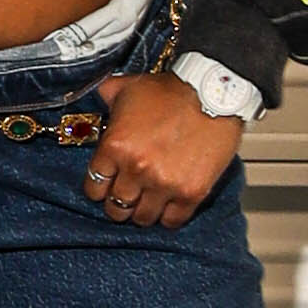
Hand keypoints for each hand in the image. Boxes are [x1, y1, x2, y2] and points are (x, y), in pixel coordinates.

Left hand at [80, 69, 240, 231]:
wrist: (215, 93)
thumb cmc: (173, 90)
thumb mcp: (127, 87)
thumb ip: (105, 98)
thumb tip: (92, 98)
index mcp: (115, 146)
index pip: (94, 186)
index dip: (98, 188)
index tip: (104, 187)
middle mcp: (136, 169)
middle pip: (116, 207)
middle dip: (118, 204)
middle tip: (126, 197)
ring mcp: (164, 184)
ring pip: (142, 218)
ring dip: (143, 211)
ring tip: (147, 202)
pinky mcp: (191, 193)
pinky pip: (172, 221)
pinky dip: (168, 216)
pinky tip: (168, 206)